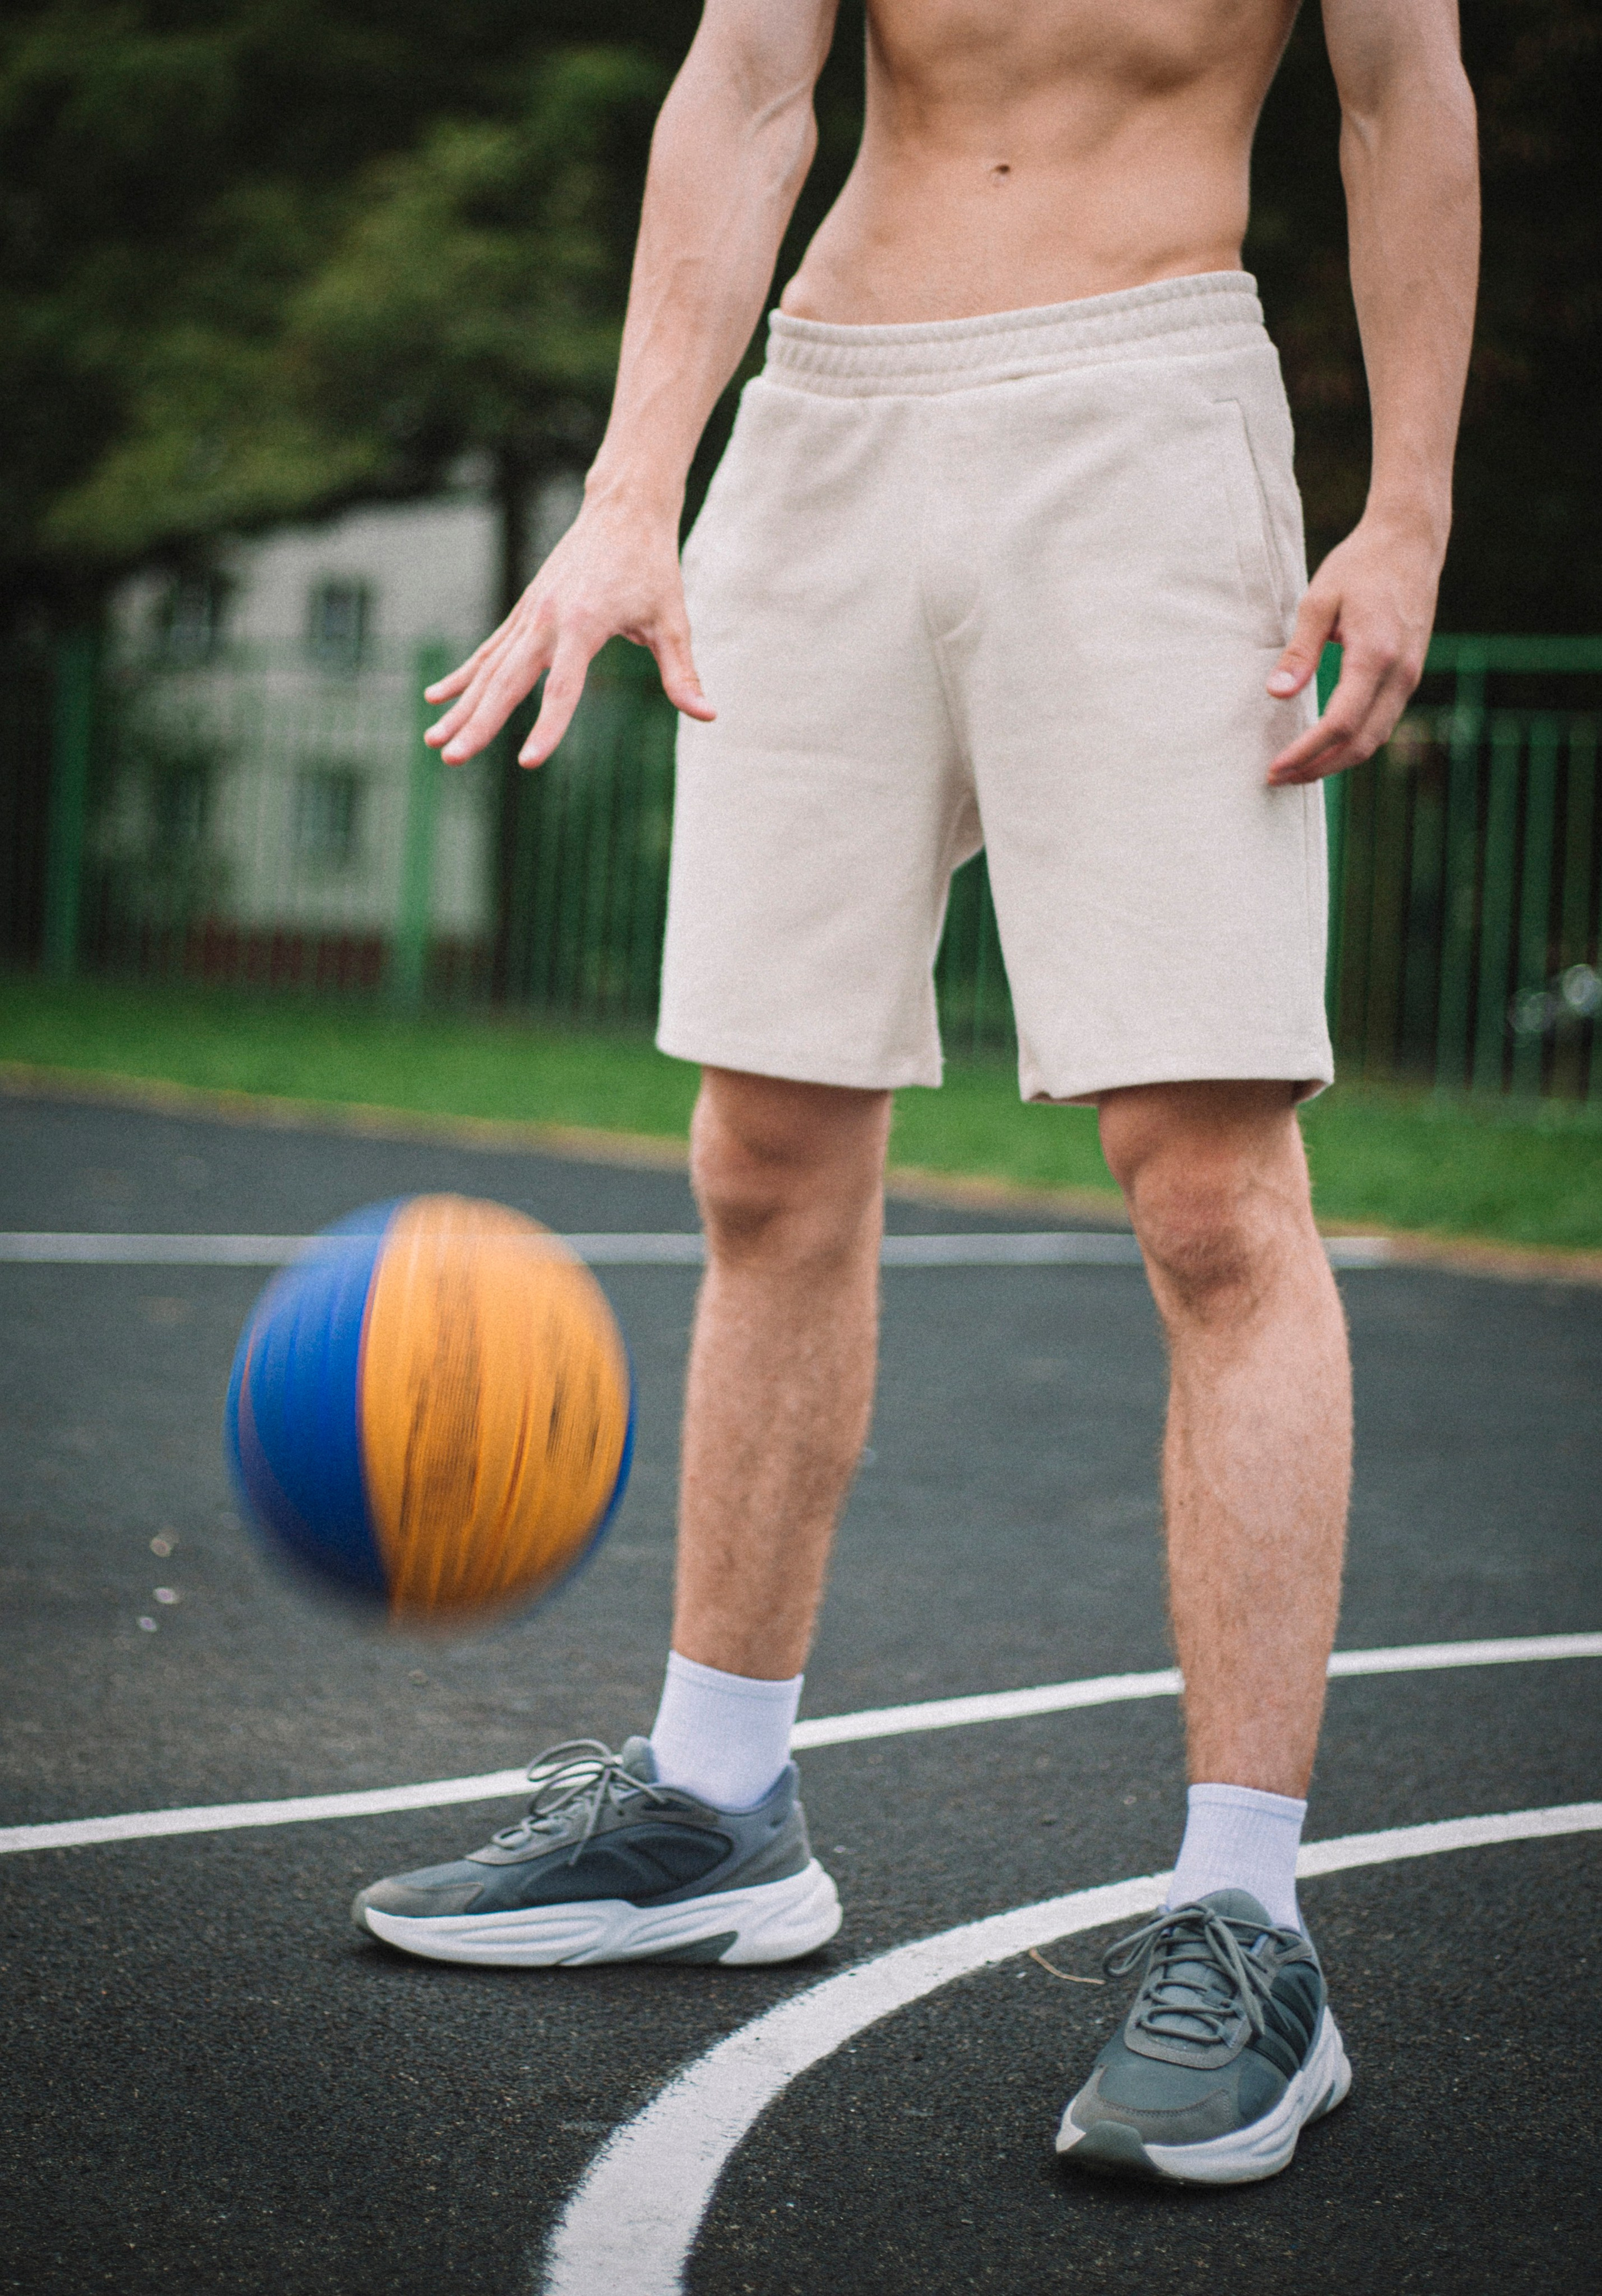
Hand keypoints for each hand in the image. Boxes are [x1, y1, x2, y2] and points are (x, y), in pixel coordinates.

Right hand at [422, 490, 715, 767]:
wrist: (623, 508)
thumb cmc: (652, 566)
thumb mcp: (673, 620)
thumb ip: (682, 672)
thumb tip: (707, 714)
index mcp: (582, 624)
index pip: (562, 689)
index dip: (546, 728)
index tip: (529, 761)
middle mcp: (547, 619)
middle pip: (506, 682)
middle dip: (478, 724)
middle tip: (451, 758)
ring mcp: (530, 613)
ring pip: (488, 669)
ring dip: (461, 706)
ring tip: (433, 740)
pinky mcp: (524, 610)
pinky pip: (488, 650)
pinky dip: (463, 676)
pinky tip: (437, 699)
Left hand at [1262, 516, 1440, 785]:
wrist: (1410, 542)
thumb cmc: (1360, 566)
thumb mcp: (1318, 601)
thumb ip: (1299, 652)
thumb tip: (1277, 695)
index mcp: (1375, 655)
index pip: (1340, 723)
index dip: (1306, 753)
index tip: (1275, 767)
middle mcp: (1400, 674)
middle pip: (1360, 743)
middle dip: (1318, 768)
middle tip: (1279, 779)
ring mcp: (1410, 677)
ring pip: (1375, 738)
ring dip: (1336, 761)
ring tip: (1297, 770)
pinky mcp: (1410, 675)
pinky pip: (1382, 722)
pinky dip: (1353, 742)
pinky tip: (1325, 746)